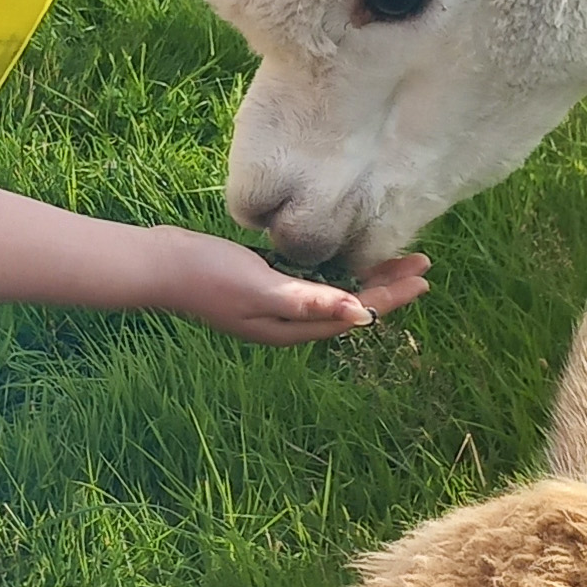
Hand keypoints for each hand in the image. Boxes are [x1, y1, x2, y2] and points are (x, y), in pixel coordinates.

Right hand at [142, 226, 428, 341]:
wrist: (163, 264)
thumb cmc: (210, 275)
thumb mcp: (263, 287)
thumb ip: (309, 300)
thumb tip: (359, 314)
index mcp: (293, 328)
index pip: (356, 313)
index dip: (392, 296)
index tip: (423, 276)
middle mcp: (290, 322)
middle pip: (351, 306)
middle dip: (388, 287)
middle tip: (423, 265)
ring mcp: (276, 306)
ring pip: (336, 294)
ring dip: (368, 279)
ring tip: (397, 263)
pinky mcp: (265, 286)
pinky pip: (315, 283)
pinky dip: (339, 271)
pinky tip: (345, 259)